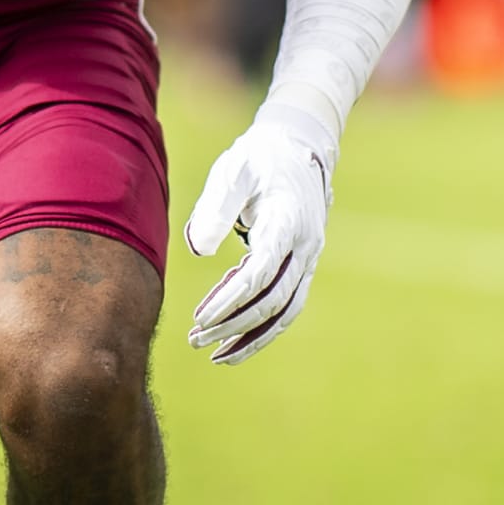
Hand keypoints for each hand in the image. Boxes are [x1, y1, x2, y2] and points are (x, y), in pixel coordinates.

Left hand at [184, 100, 334, 364]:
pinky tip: (234, 344)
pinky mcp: (303, 267)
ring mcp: (308, 260)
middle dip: (233, 324)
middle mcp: (305, 247)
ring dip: (250, 336)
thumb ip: (215, 206)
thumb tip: (199, 249)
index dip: (230, 299)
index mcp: (288, 221)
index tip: (200, 317)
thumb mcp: (233, 170)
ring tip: (214, 355)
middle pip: (272, 299)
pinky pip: (287, 307)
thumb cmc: (259, 159)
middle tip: (195, 339)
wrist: (298, 149)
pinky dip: (263, 329)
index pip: (261, 271)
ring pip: (284, 312)